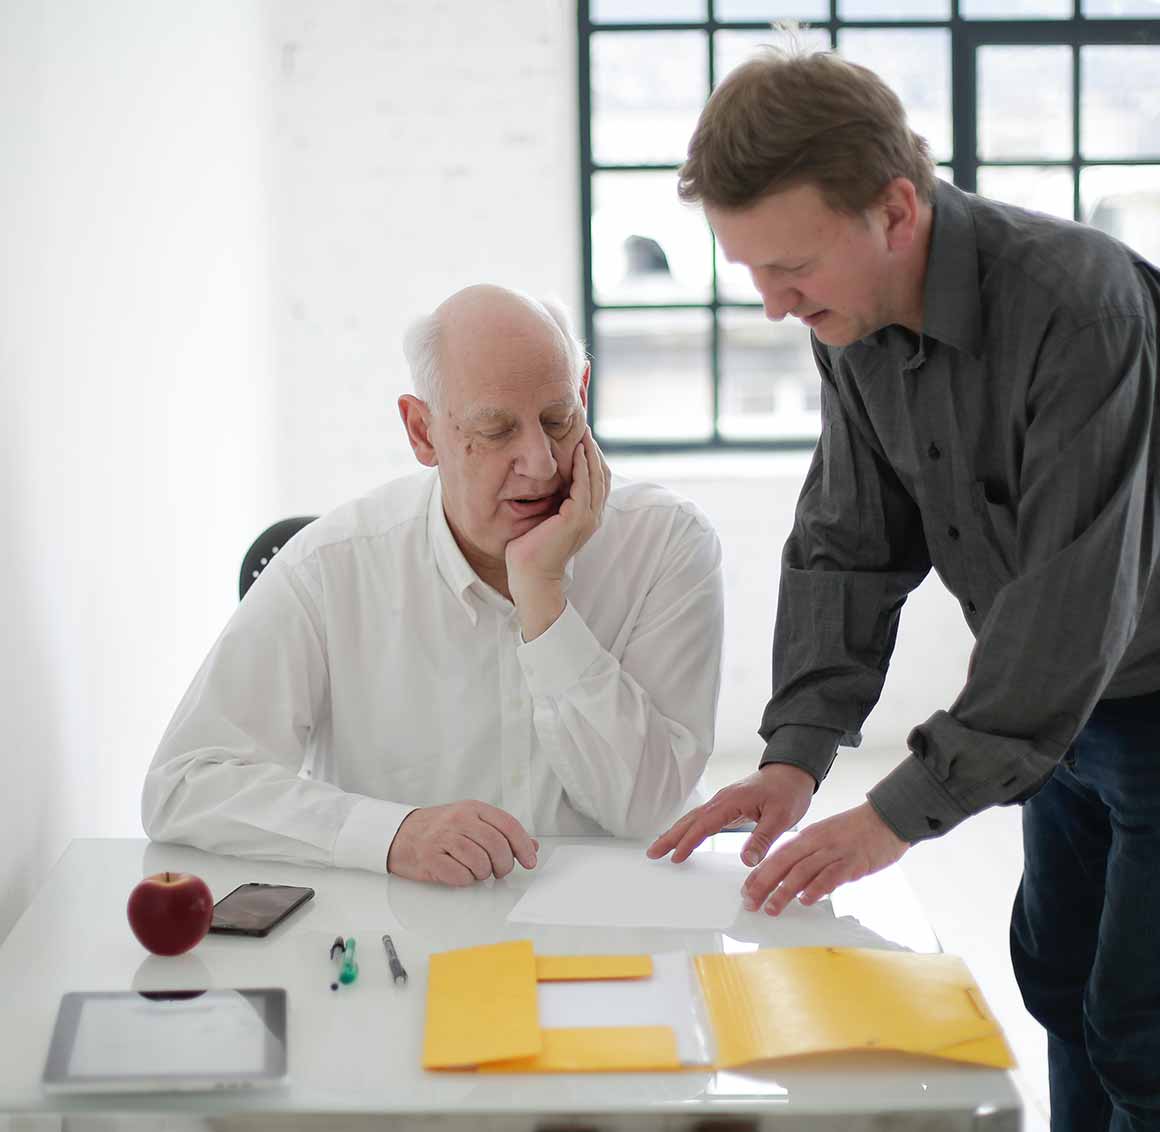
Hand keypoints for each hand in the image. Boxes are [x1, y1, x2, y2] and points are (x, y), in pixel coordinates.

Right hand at [386, 801, 538, 885]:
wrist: (400, 834)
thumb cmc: (440, 829)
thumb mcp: (471, 821)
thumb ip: (501, 832)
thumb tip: (531, 846)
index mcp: (473, 808)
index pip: (508, 826)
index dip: (523, 846)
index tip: (529, 861)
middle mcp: (459, 820)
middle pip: (497, 846)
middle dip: (504, 865)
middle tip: (499, 871)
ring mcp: (443, 838)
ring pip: (481, 863)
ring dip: (483, 873)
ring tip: (475, 870)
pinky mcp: (431, 858)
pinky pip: (461, 876)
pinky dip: (466, 880)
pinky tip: (459, 872)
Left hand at [505, 428, 609, 638]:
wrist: (529, 577)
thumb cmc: (530, 552)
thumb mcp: (542, 519)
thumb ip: (549, 502)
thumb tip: (541, 482)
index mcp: (586, 516)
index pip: (597, 480)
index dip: (592, 457)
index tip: (581, 435)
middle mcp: (592, 516)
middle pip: (602, 474)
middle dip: (594, 449)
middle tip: (584, 425)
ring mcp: (587, 518)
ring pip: (597, 477)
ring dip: (591, 452)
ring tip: (583, 430)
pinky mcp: (577, 519)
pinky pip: (585, 485)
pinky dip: (584, 466)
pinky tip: (578, 449)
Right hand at [646, 763, 815, 865]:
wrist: (792, 772)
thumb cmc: (788, 792)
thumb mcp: (781, 818)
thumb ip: (762, 839)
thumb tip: (746, 861)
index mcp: (732, 801)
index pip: (705, 824)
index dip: (689, 842)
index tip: (676, 857)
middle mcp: (722, 800)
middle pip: (691, 820)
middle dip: (670, 837)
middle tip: (652, 853)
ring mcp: (723, 802)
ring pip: (693, 818)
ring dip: (675, 833)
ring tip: (660, 848)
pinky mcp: (726, 806)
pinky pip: (702, 818)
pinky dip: (689, 828)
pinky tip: (684, 837)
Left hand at [741, 802, 908, 915]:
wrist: (887, 817)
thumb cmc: (858, 831)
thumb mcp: (827, 838)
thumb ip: (811, 856)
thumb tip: (793, 879)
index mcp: (808, 836)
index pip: (777, 856)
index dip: (760, 873)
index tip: (746, 890)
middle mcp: (817, 842)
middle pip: (783, 863)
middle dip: (763, 884)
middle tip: (750, 903)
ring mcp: (834, 852)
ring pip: (802, 871)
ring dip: (784, 892)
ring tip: (772, 908)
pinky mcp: (852, 862)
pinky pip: (830, 876)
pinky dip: (816, 888)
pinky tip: (806, 900)